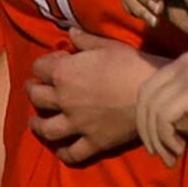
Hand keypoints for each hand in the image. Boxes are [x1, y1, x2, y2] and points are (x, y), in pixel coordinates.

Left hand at [26, 28, 159, 165]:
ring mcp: (77, 124)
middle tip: (35, 89)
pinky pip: (73, 153)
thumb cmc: (131, 64)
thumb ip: (85, 41)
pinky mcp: (94, 142)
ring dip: (37, 125)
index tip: (56, 62)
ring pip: (47, 129)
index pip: (39, 68)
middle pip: (37, 98)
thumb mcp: (107, 45)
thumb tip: (71, 33)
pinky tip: (61, 150)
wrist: (154, 94)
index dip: (45, 64)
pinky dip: (64, 153)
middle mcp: (64, 100)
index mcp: (64, 73)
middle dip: (33, 91)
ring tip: (36, 122)